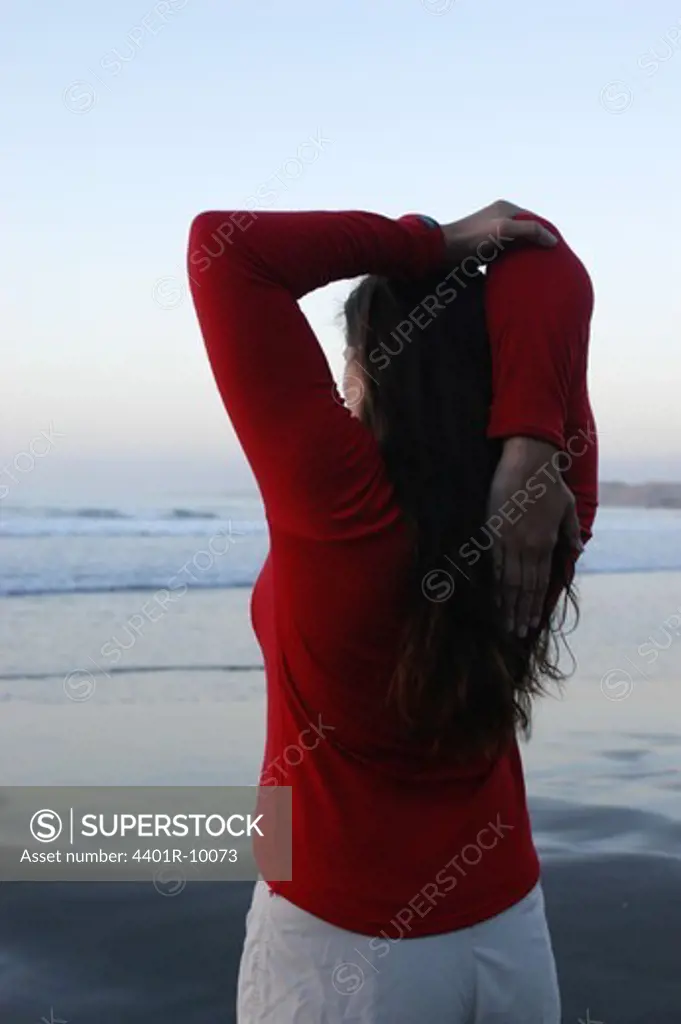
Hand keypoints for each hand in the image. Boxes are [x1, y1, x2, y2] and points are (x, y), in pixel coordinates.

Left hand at [441, 200, 557, 263]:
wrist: (442, 251)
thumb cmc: (472, 239)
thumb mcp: (504, 230)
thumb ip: (529, 231)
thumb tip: (552, 240)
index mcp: (506, 209)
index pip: (535, 219)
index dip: (547, 233)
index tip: (559, 249)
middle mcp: (499, 218)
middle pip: (525, 231)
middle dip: (537, 244)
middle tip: (551, 261)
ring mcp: (491, 234)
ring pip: (515, 244)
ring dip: (525, 255)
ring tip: (538, 269)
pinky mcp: (483, 249)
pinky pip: (504, 255)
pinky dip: (512, 262)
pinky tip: (518, 273)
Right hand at [486, 437, 582, 637]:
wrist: (528, 462)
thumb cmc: (549, 482)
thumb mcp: (568, 507)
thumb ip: (571, 531)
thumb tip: (578, 551)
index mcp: (546, 543)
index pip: (540, 582)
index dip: (535, 605)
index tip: (532, 624)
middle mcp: (529, 547)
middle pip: (523, 587)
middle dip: (520, 612)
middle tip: (516, 633)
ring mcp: (510, 541)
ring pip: (508, 581)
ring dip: (507, 605)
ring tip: (504, 624)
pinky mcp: (493, 531)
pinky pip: (493, 564)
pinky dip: (493, 583)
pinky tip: (492, 598)